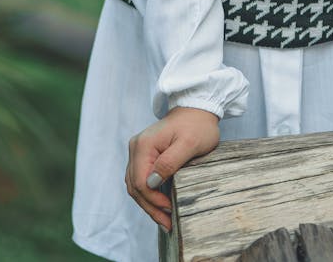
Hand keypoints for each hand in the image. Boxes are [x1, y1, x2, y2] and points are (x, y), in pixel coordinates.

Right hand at [125, 106, 219, 231]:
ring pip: (135, 185)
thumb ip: (169, 163)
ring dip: (148, 204)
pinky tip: (160, 205)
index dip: (154, 201)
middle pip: (135, 186)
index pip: (141, 182)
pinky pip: (141, 179)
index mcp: (144, 145)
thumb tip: (151, 183)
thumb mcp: (189, 144)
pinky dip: (148, 194)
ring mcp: (138, 150)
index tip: (170, 211)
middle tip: (167, 224)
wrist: (197, 108)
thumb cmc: (197, 125)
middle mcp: (136, 147)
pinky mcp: (144, 154)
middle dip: (150, 207)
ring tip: (164, 220)